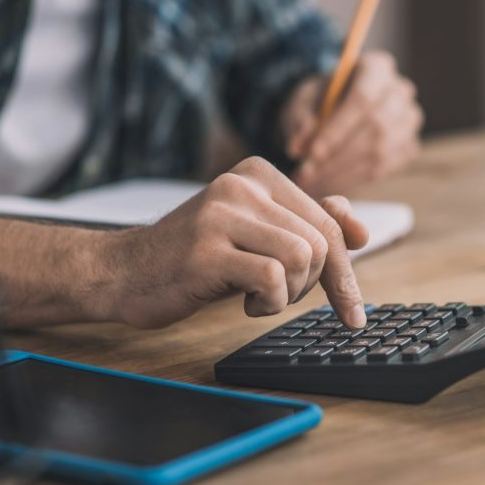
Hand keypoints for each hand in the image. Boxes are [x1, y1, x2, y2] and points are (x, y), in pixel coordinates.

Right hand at [100, 157, 369, 329]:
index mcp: (258, 174)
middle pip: (320, 242)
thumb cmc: (196, 258)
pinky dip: (270, 303)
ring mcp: (221, 215)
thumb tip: (360, 231)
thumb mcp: (255, 235)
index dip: (345, 271)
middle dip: (313, 284)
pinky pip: (272, 278)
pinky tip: (245, 304)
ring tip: (261, 297)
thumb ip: (303, 224)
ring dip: (290, 293)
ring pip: (302, 257)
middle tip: (280, 296)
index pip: (328, 221)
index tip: (352, 309)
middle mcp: (241, 185)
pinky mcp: (206, 250)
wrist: (124, 272)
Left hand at [282, 51, 423, 197]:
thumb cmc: (319, 100)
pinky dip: (352, 179)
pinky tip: (328, 183)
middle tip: (307, 175)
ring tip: (311, 183)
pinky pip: (383, 168)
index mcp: (377, 68)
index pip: (363, 99)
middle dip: (338, 157)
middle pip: (375, 128)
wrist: (335, 110)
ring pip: (380, 152)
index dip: (338, 129)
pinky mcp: (408, 147)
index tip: (313, 152)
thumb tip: (298, 147)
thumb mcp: (301, 102)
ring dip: (343, 172)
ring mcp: (409, 121)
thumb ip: (298, 121)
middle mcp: (400, 92)